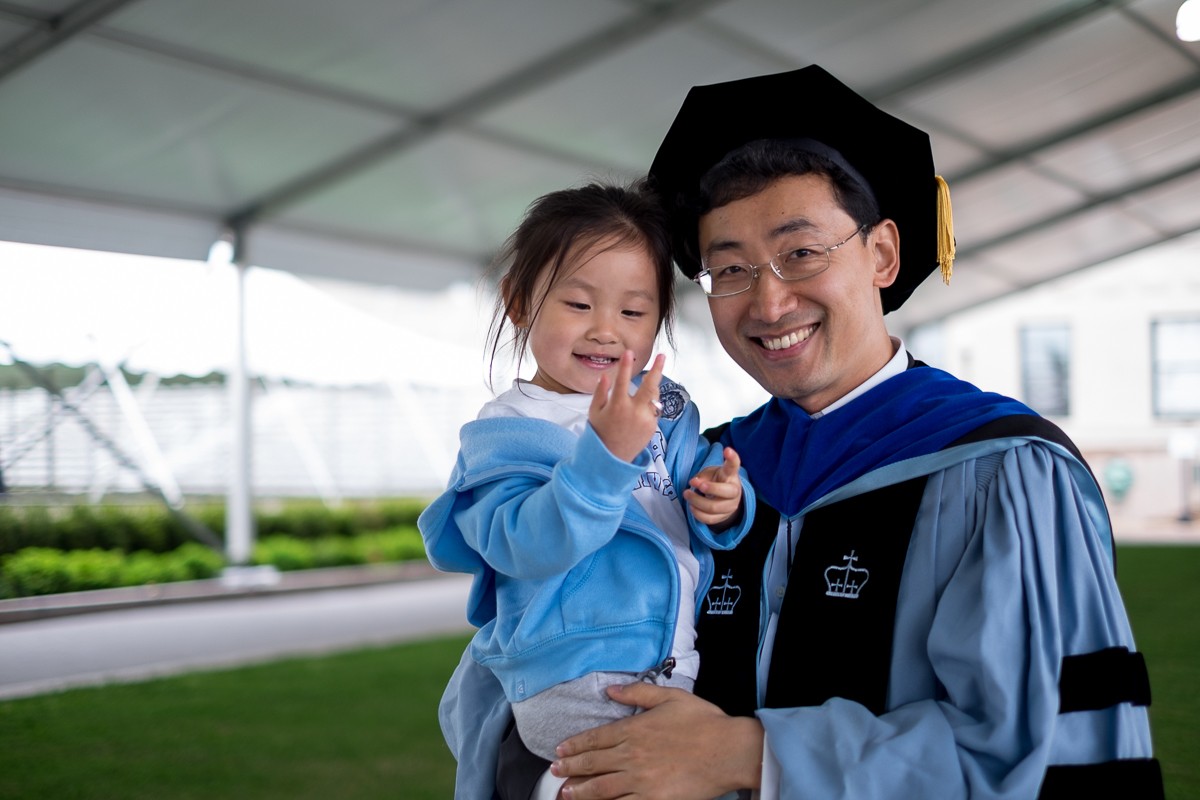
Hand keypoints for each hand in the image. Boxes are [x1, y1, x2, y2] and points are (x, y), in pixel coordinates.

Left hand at [550, 682, 763, 799]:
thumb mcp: (670, 697)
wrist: (728, 750)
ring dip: (580, 791)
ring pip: (601, 787)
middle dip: (571, 768)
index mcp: (635, 728)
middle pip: (593, 763)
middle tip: (555, 772)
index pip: (596, 738)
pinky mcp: (653, 798)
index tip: (561, 750)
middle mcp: (632, 754)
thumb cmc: (704, 722)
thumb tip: (611, 689)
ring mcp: (641, 779)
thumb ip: (638, 691)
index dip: (575, 745)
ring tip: (565, 793)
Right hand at [589, 352, 664, 462]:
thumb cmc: (600, 432)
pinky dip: (649, 404)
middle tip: (662, 356)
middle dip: (657, 369)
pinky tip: (640, 408)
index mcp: (617, 406)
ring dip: (652, 386)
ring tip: (648, 379)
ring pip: (654, 396)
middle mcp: (634, 412)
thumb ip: (600, 392)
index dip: (626, 365)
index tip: (629, 352)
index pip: (623, 380)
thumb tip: (605, 375)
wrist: (612, 458)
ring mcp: (646, 420)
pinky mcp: (653, 427)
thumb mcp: (594, 412)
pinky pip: (653, 409)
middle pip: (650, 386)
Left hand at [684, 447, 743, 527]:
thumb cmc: (716, 481)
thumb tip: (695, 482)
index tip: (727, 450)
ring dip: (696, 501)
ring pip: (714, 507)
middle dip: (708, 488)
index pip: (733, 466)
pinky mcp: (724, 517)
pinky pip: (709, 519)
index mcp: (731, 476)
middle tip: (692, 483)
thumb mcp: (710, 473)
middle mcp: (735, 491)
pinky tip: (692, 507)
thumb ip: (703, 476)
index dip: (732, 458)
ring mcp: (731, 506)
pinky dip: (697, 513)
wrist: (724, 499)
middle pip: (725, 492)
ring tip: (687, 494)